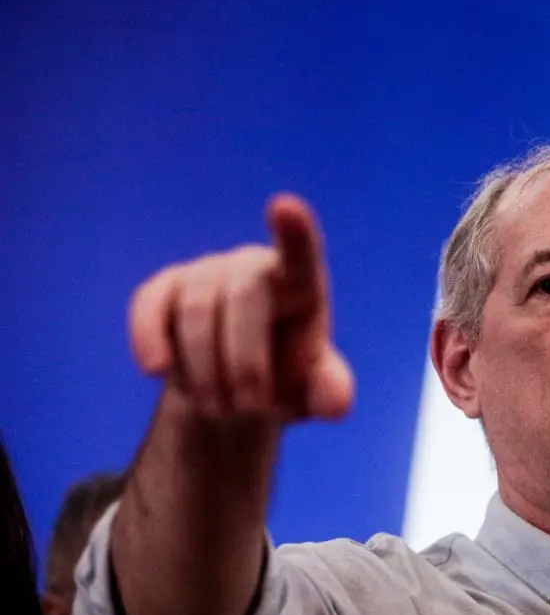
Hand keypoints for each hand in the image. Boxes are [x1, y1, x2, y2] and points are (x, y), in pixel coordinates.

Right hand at [129, 193, 353, 423]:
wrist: (234, 395)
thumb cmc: (286, 383)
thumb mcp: (313, 396)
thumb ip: (330, 394)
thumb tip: (335, 401)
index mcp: (301, 284)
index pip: (301, 251)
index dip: (293, 230)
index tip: (284, 206)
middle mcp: (253, 266)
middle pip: (245, 296)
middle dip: (244, 360)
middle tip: (249, 408)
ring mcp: (206, 272)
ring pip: (198, 308)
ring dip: (206, 368)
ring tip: (219, 407)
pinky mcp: (164, 290)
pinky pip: (151, 304)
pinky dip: (150, 338)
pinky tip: (156, 371)